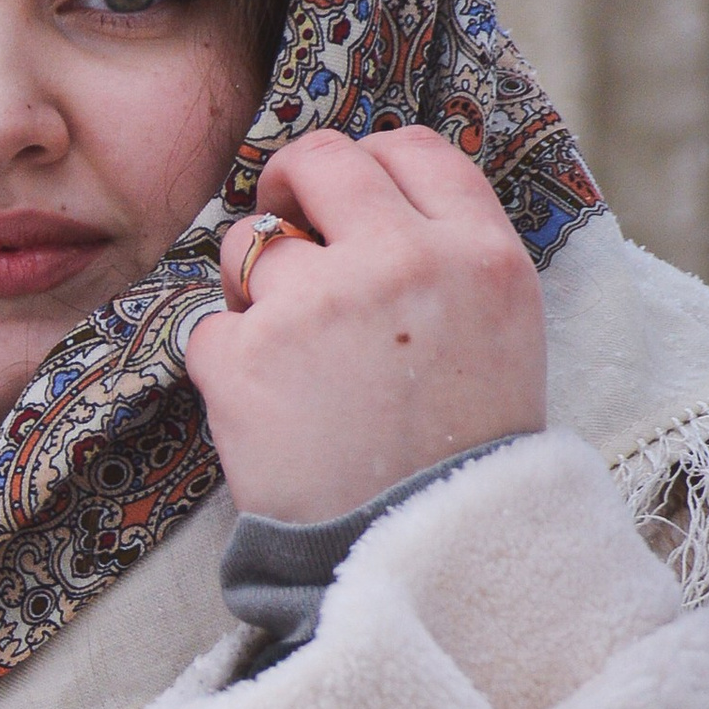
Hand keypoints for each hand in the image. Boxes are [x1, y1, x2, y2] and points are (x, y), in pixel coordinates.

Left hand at [187, 126, 546, 525]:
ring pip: (248, 240)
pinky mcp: (245, 355)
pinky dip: (225, 365)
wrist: (424, 560)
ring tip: (292, 356)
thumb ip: (447, 258)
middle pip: (321, 161)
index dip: (368, 163)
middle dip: (291, 186)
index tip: (343, 196)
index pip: (411, 147)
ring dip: (253, 285)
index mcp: (481, 254)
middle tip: (285, 226)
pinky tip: (269, 412)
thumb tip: (369, 197)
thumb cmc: (459, 456)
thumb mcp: (500, 336)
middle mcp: (403, 262)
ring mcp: (319, 303)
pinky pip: (208, 326)